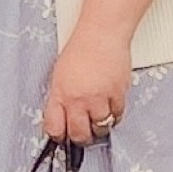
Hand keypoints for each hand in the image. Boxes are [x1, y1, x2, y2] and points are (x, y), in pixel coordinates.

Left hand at [41, 24, 129, 146]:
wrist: (101, 34)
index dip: (59, 135)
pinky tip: (110, 107)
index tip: (63, 136)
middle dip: (81, 137)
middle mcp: (78, 99)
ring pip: (100, 128)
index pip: (54, 127)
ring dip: (99, 127)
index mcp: (60, 93)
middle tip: (83, 133)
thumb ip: (60, 98)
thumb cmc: (80, 50)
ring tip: (98, 117)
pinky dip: (114, 115)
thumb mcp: (60, 75)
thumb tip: (62, 118)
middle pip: (79, 134)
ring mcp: (99, 98)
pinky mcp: (117, 95)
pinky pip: (117, 116)